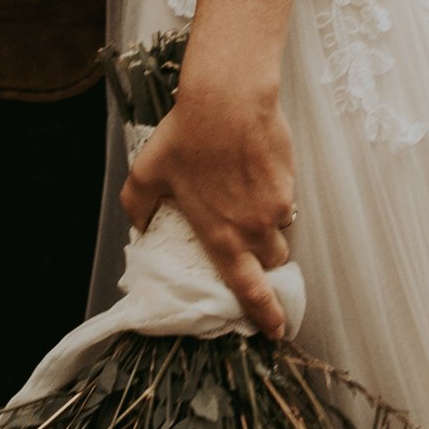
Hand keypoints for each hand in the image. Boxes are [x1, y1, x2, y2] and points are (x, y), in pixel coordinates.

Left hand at [122, 81, 295, 335]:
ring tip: (246, 204)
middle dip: (262, 262)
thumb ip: (139, 207)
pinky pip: (285, 200)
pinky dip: (272, 197)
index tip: (274, 330)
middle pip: (272, 263)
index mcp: (221, 237)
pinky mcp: (289, 180)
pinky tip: (252, 174)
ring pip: (280, 230)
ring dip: (268, 229)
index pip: (249, 289)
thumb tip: (139, 225)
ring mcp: (277, 205)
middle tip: (247, 248)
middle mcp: (254, 229)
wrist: (229, 99)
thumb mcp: (147, 173)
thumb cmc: (187, 137)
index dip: (265, 314)